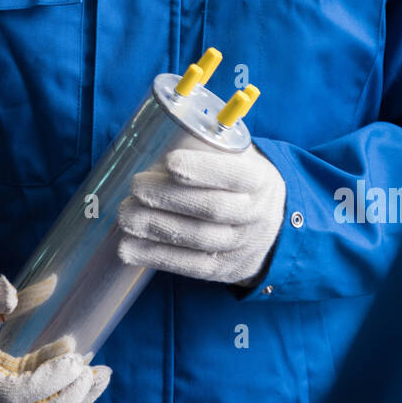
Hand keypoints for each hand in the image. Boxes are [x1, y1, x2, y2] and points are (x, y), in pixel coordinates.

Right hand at [0, 273, 110, 402]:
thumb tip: (11, 292)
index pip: (16, 396)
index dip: (48, 383)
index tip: (75, 360)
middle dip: (71, 401)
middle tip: (100, 374)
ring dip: (73, 399)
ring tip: (103, 375)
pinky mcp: (2, 391)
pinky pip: (36, 402)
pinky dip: (61, 391)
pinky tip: (82, 369)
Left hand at [116, 143, 286, 284]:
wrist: (275, 226)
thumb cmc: (241, 182)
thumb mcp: (241, 158)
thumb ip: (210, 146)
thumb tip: (156, 132)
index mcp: (260, 180)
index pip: (235, 174)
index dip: (201, 169)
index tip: (168, 161)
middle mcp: (255, 215)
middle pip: (212, 208)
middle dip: (169, 198)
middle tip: (136, 187)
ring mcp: (241, 246)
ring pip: (198, 239)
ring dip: (156, 227)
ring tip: (126, 215)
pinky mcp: (223, 270)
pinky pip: (189, 266)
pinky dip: (155, 257)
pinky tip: (128, 248)